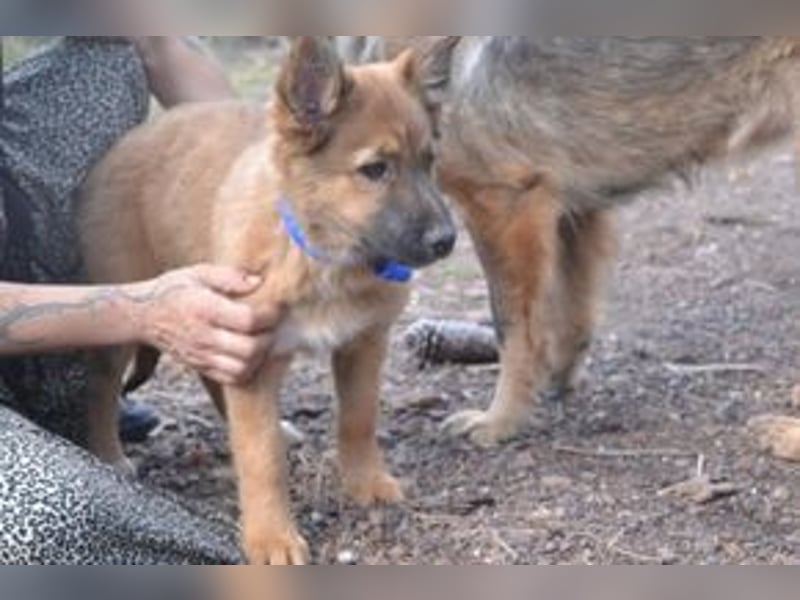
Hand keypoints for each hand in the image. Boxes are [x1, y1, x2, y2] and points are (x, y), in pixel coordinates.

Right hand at [131, 265, 282, 384]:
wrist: (144, 316)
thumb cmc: (174, 291)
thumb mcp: (198, 273)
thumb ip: (229, 276)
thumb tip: (258, 281)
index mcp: (205, 309)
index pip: (248, 319)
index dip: (270, 315)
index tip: (276, 307)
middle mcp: (204, 336)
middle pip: (250, 348)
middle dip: (269, 336)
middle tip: (273, 324)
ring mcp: (202, 355)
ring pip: (243, 368)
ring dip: (261, 355)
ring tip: (262, 339)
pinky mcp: (201, 368)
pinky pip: (232, 378)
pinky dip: (248, 369)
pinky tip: (249, 353)